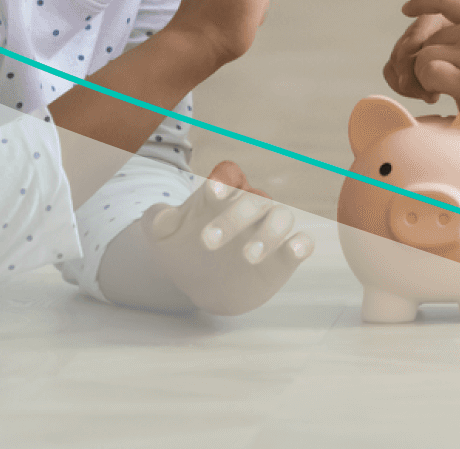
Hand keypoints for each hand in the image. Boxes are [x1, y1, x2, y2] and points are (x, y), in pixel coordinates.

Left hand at [144, 160, 313, 316]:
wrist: (199, 284)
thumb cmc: (182, 251)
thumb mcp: (161, 238)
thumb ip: (156, 221)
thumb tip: (163, 215)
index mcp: (221, 196)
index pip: (230, 176)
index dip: (225, 180)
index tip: (213, 191)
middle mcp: (248, 209)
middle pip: (253, 199)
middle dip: (234, 217)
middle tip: (207, 243)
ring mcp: (268, 231)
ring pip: (282, 216)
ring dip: (270, 232)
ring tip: (248, 257)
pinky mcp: (284, 257)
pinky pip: (303, 243)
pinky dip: (301, 244)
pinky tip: (294, 250)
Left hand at [389, 0, 459, 121]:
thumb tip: (445, 50)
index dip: (422, 2)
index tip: (407, 9)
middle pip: (428, 37)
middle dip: (419, 58)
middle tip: (424, 83)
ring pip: (424, 55)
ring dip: (421, 76)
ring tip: (431, 93)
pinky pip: (429, 73)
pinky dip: (425, 84)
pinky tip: (435, 97)